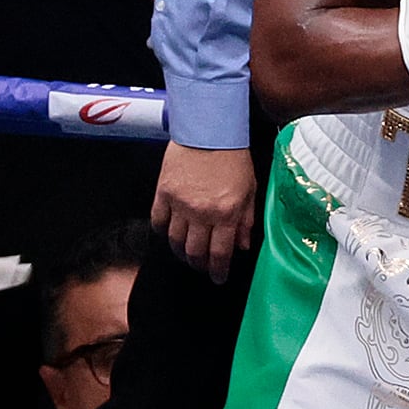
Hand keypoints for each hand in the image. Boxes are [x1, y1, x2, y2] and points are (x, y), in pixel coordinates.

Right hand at [152, 141, 255, 284]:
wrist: (209, 130)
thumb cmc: (233, 157)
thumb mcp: (250, 189)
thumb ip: (246, 220)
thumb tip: (243, 246)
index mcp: (226, 212)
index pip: (221, 253)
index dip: (219, 270)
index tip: (218, 278)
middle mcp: (202, 212)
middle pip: (195, 252)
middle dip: (199, 265)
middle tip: (203, 269)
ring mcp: (179, 204)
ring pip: (175, 241)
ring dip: (181, 253)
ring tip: (187, 255)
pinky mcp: (162, 194)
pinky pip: (158, 222)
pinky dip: (162, 233)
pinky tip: (169, 235)